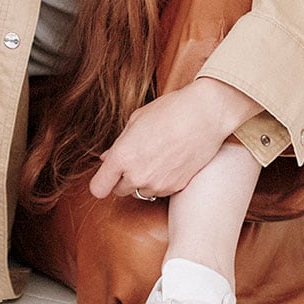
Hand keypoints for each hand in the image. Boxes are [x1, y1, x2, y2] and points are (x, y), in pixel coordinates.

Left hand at [88, 77, 260, 200]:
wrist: (204, 115)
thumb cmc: (168, 111)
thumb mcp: (135, 121)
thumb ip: (118, 145)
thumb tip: (106, 159)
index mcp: (122, 157)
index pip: (98, 188)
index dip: (101, 182)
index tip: (106, 175)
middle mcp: (137, 175)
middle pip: (118, 191)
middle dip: (122, 178)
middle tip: (134, 159)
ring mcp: (158, 184)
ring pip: (140, 192)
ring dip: (142, 181)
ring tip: (154, 157)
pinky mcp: (176, 187)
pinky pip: (159, 191)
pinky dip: (160, 181)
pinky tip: (168, 162)